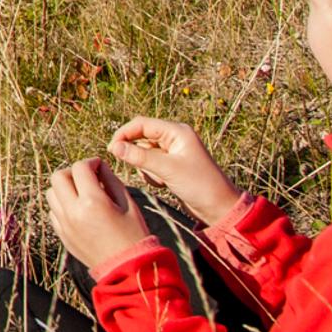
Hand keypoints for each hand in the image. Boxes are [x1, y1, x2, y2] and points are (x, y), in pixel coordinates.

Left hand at [46, 158, 157, 278]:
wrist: (128, 269)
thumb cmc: (133, 235)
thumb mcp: (128, 204)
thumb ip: (111, 181)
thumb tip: (99, 167)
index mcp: (92, 201)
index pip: (80, 168)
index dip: (91, 162)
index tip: (99, 165)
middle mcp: (73, 211)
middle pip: (58, 177)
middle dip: (73, 172)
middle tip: (88, 177)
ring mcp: (64, 224)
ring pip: (51, 193)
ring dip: (64, 188)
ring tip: (82, 193)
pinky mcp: (62, 235)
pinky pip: (53, 211)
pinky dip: (62, 205)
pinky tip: (79, 209)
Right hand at [106, 117, 245, 226]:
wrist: (219, 207)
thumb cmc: (199, 185)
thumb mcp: (167, 170)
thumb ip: (139, 157)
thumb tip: (114, 147)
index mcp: (177, 131)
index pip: (142, 124)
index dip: (124, 134)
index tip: (112, 149)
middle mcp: (174, 139)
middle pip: (141, 138)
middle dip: (137, 154)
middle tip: (137, 168)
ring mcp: (173, 153)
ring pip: (144, 153)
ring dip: (146, 167)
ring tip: (160, 180)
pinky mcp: (171, 166)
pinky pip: (151, 165)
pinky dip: (151, 174)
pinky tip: (163, 184)